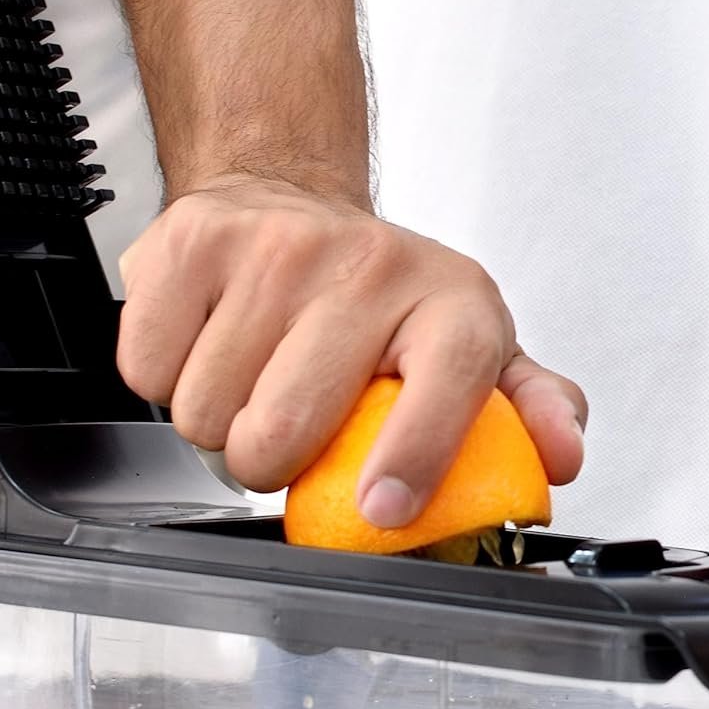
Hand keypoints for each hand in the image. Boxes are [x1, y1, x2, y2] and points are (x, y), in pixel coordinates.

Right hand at [115, 175, 586, 522]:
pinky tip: (206, 345)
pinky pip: (151, 370)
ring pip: (206, 412)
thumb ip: (524, 408)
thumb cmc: (375, 296)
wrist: (283, 199)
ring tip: (250, 380)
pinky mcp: (191, 243)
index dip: (416, 454)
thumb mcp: (470, 348)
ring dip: (218, 421)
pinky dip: (165, 379)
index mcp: (451, 300)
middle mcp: (367, 264)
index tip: (383, 509)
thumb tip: (558, 456)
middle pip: (284, 428)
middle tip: (288, 432)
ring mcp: (273, 248)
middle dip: (270, 463)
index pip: (448, 378)